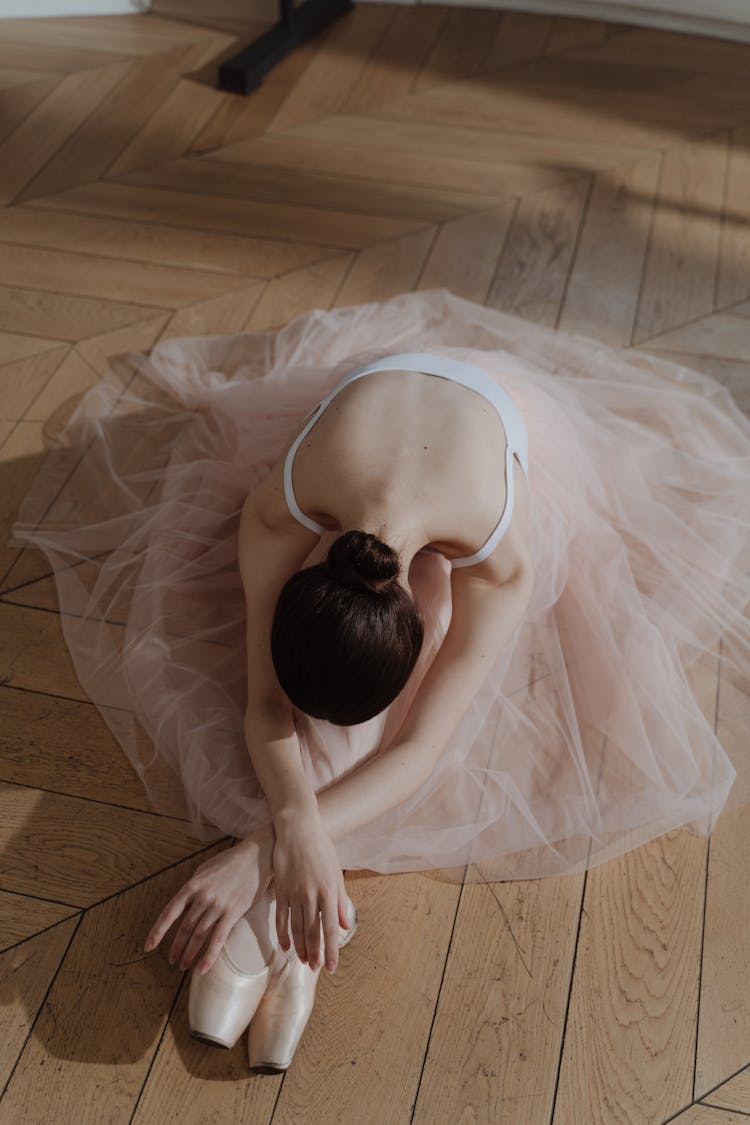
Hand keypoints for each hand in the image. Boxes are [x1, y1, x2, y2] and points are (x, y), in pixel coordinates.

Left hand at [143, 822, 274, 974]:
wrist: (256, 857)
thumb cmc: (229, 862)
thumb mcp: (204, 870)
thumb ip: (193, 888)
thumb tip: (183, 905)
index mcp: (192, 885)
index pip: (169, 912)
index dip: (157, 931)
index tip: (148, 946)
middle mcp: (202, 897)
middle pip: (185, 928)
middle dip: (176, 947)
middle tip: (172, 961)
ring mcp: (218, 905)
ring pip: (199, 936)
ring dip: (189, 953)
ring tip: (183, 966)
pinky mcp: (233, 912)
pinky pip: (218, 939)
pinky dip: (209, 956)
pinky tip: (202, 969)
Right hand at [272, 810, 348, 973]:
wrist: (298, 830)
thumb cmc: (321, 850)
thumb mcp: (336, 874)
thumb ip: (340, 901)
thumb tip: (346, 925)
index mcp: (329, 891)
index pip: (331, 928)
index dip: (332, 950)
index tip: (331, 967)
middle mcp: (311, 894)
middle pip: (312, 932)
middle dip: (316, 953)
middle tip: (317, 968)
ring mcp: (294, 893)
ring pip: (296, 928)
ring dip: (300, 947)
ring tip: (303, 961)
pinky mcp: (280, 890)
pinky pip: (280, 917)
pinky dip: (282, 934)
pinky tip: (285, 946)